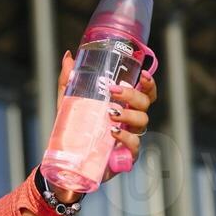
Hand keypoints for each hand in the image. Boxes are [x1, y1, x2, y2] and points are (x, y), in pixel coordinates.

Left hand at [55, 50, 157, 188]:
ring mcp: (130, 137)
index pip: (144, 92)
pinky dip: (126, 137)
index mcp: (123, 105)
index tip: (143, 74)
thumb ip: (68, 80)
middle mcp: (130, 120)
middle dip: (132, 94)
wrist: (67, 159)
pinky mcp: (126, 155)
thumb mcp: (68, 102)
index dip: (149, 83)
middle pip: (144, 103)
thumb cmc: (73, 128)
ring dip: (128, 114)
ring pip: (142, 121)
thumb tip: (69, 57)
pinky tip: (113, 132)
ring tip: (110, 113)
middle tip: (114, 90)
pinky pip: (134, 145)